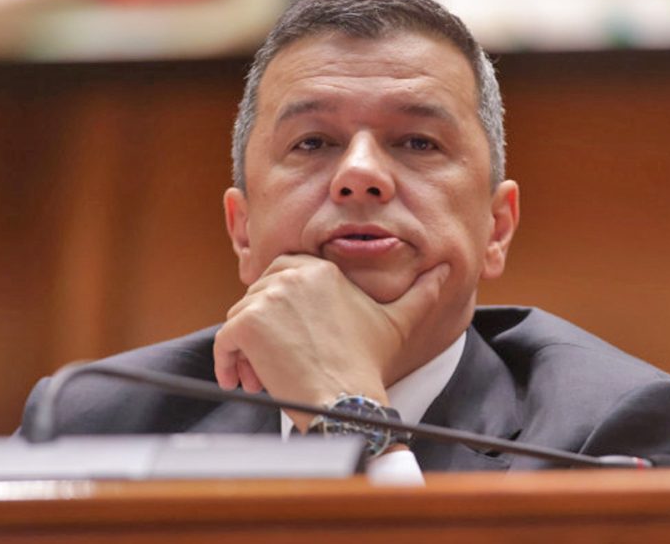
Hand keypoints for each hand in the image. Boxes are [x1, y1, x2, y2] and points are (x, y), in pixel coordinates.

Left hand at [212, 255, 448, 424]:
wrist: (345, 399)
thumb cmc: (368, 364)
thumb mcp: (396, 322)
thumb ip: (420, 294)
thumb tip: (445, 271)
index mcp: (322, 269)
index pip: (283, 270)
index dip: (280, 302)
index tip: (287, 332)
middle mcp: (292, 277)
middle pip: (258, 295)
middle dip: (263, 326)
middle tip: (277, 358)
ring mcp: (266, 300)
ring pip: (239, 319)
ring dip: (247, 349)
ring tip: (264, 376)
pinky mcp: (245, 325)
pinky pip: (224, 342)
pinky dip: (227, 363)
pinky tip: (245, 382)